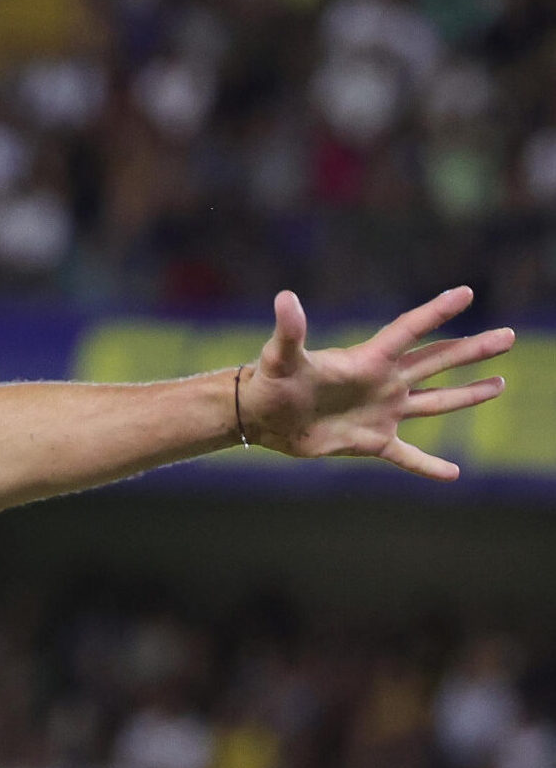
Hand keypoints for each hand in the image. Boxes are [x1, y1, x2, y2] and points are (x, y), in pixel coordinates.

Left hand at [243, 287, 511, 479]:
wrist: (260, 417)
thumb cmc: (269, 381)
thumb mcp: (280, 356)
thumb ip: (289, 330)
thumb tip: (285, 299)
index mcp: (367, 360)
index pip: (409, 331)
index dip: (435, 313)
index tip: (464, 293)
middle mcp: (383, 383)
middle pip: (436, 362)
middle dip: (471, 350)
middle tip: (507, 336)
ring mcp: (381, 412)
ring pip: (434, 403)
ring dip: (466, 395)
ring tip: (500, 385)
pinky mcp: (371, 441)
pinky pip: (407, 455)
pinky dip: (428, 465)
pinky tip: (452, 474)